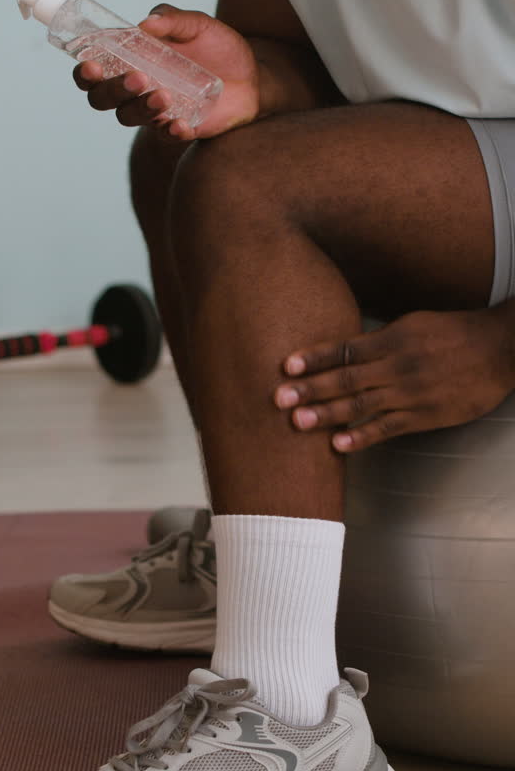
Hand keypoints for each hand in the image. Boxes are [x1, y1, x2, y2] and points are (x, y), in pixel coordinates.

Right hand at [73, 4, 259, 140]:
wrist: (254, 76)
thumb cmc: (218, 47)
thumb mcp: (198, 24)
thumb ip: (173, 19)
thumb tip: (146, 23)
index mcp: (131, 60)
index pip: (94, 71)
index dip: (85, 72)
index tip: (91, 65)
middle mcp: (135, 89)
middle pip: (103, 99)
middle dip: (112, 90)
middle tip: (137, 78)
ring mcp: (154, 111)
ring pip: (129, 117)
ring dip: (140, 108)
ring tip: (164, 95)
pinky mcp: (178, 129)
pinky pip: (165, 136)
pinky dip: (170, 132)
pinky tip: (179, 124)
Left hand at [274, 308, 514, 453]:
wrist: (500, 349)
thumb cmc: (455, 334)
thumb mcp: (414, 325)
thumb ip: (380, 341)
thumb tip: (344, 353)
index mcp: (393, 339)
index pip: (345, 350)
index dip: (315, 358)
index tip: (287, 366)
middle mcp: (397, 366)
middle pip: (346, 378)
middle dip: (310, 389)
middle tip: (278, 398)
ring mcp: (410, 393)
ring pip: (362, 404)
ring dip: (328, 414)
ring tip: (298, 422)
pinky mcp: (425, 416)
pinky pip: (388, 428)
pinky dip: (362, 436)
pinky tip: (339, 444)